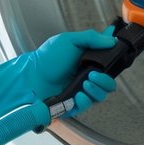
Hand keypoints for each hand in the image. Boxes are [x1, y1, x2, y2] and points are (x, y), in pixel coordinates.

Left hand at [0, 29, 117, 118]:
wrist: (31, 75)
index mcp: (87, 62)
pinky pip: (86, 106)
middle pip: (108, 84)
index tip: (111, 61)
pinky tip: (79, 94)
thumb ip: (91, 38)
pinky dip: (85, 101)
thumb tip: (111, 39)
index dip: (113, 65)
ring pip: (100, 96)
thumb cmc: (47, 57)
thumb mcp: (69, 40)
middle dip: (105, 81)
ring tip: (85, 83)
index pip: (109, 66)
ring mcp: (80, 91)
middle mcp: (86, 77)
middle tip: (93, 75)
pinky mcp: (72, 104)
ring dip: (96, 90)